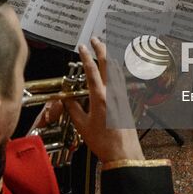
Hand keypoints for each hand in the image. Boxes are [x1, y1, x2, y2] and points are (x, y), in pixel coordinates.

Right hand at [64, 37, 143, 163]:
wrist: (123, 154)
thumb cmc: (103, 142)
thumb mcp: (82, 126)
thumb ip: (74, 109)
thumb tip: (66, 98)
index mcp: (100, 97)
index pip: (92, 71)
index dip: (86, 57)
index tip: (81, 47)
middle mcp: (113, 94)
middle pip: (108, 65)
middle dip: (101, 50)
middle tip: (95, 39)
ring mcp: (121, 97)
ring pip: (116, 71)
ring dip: (109, 57)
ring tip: (104, 49)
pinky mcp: (126, 102)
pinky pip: (120, 80)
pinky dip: (115, 70)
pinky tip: (114, 70)